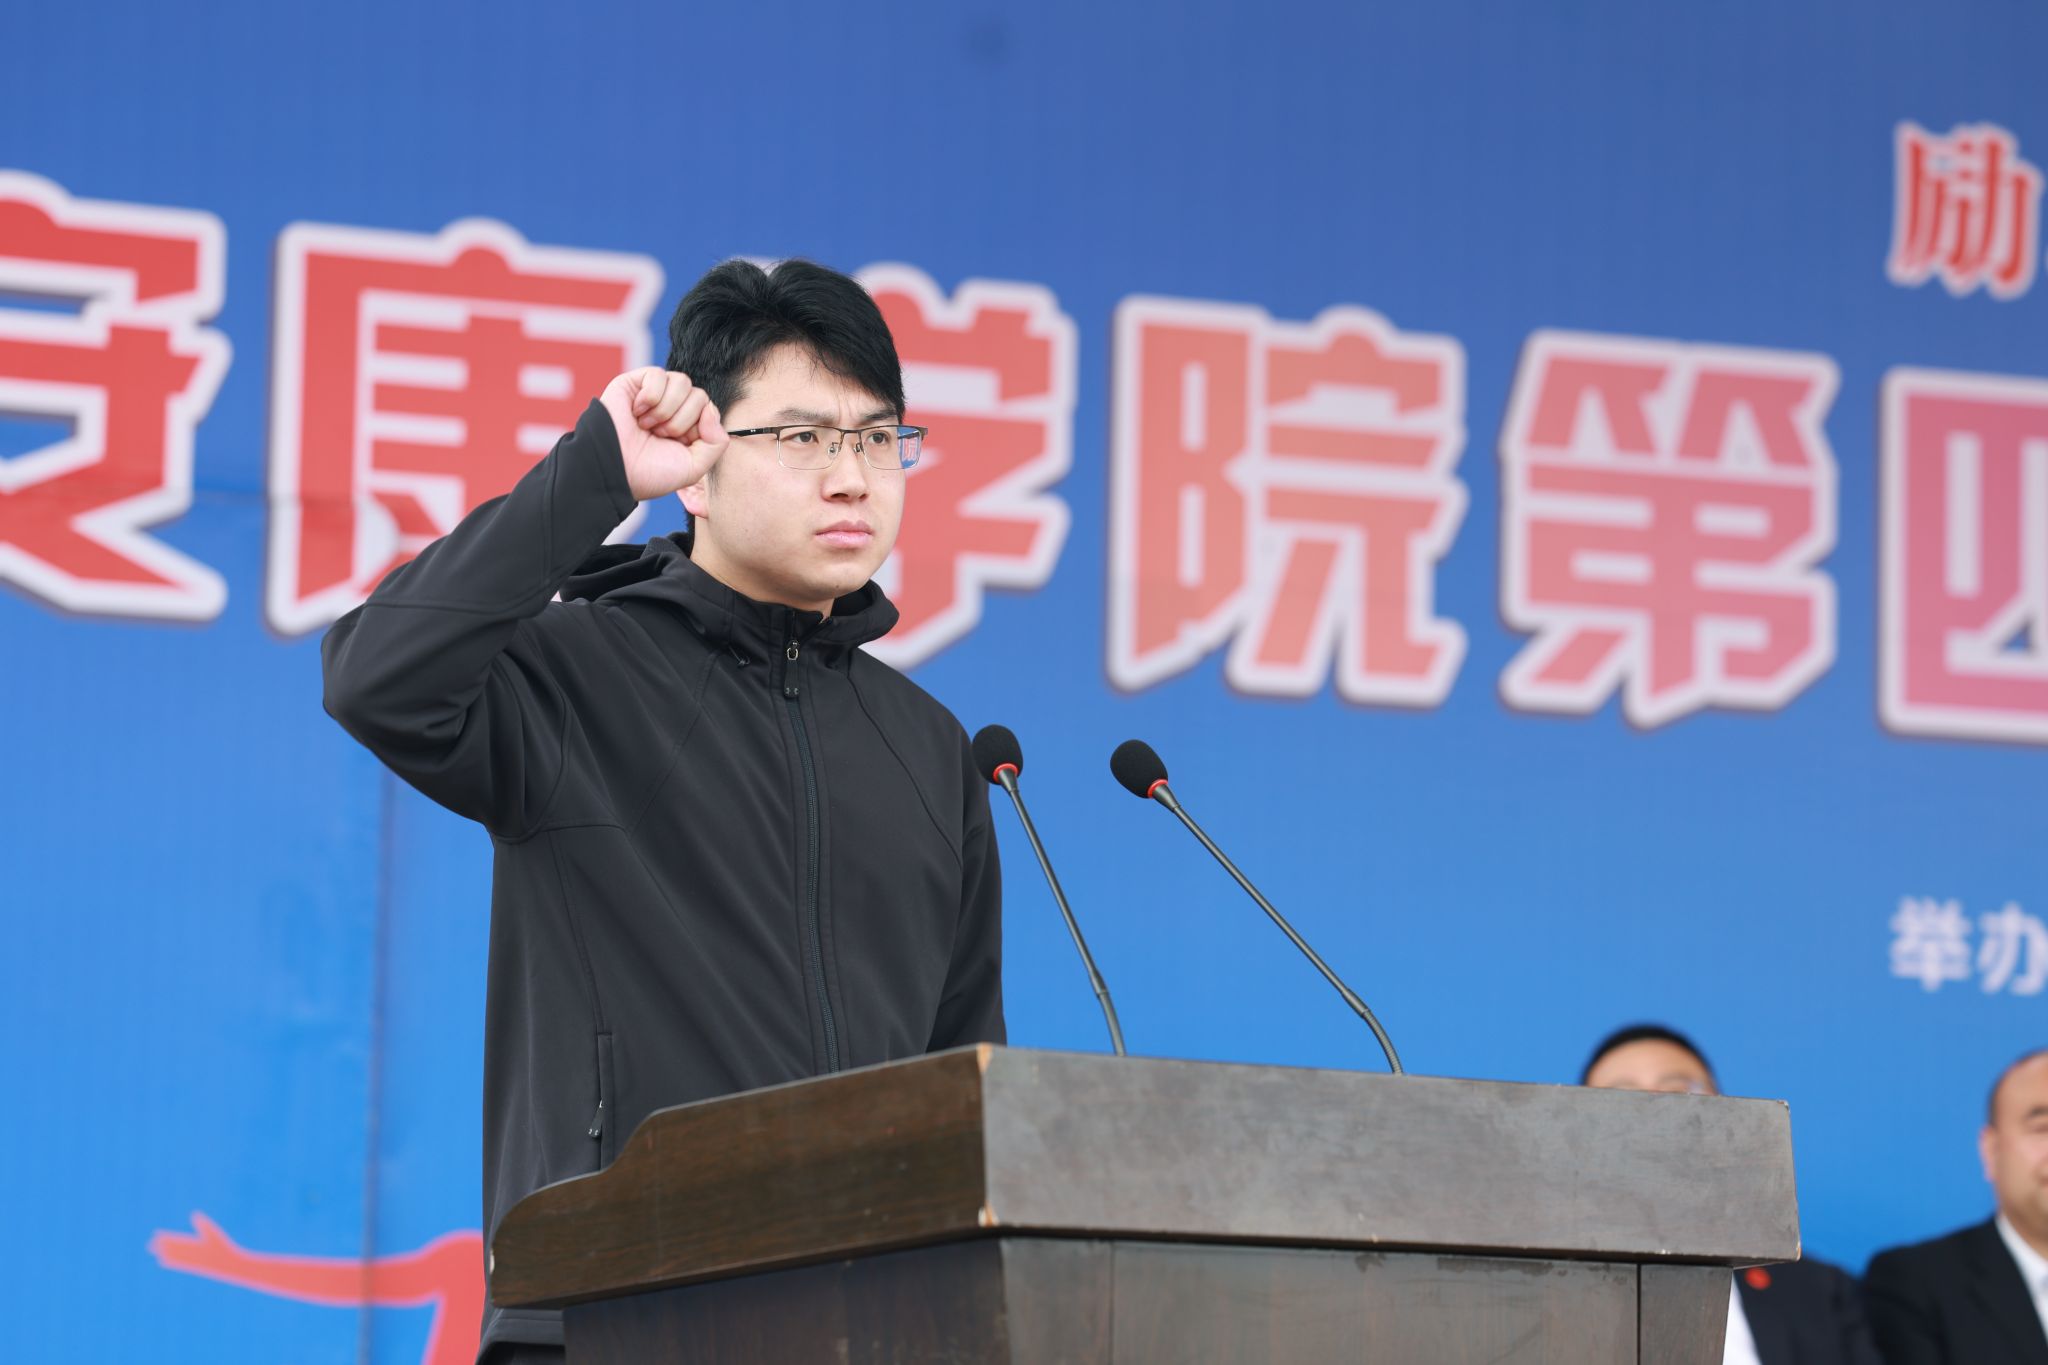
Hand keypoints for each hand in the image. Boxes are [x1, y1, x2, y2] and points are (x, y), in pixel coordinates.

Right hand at [600, 367, 727, 500]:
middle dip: (681, 421)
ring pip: (682, 382)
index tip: (678, 444)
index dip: (698, 428)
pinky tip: (636, 412)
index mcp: (688, 428)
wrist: (614, 470)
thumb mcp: (694, 467)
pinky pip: (658, 374)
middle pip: (699, 396)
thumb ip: (716, 442)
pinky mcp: (635, 382)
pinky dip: (650, 397)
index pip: (709, 410)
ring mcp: (655, 394)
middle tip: (659, 436)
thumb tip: (710, 408)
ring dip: (666, 409)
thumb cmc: (650, 474)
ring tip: (647, 426)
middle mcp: (673, 409)